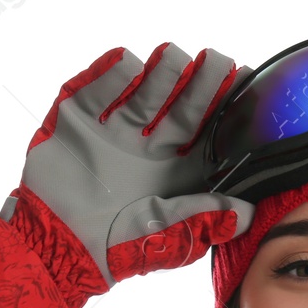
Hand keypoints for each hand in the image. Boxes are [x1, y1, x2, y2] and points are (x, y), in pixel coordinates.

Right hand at [6, 42, 256, 307]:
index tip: (250, 86)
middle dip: (200, 84)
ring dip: (160, 74)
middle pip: (182, 108)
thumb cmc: (118, 250)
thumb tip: (249, 212)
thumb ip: (205, 218)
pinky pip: (94, 92)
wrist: (57, 250)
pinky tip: (127, 63)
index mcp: (177, 171)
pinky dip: (108, 76)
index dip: (229, 112)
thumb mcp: (168, 237)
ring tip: (174, 56)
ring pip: (143, 94)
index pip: (211, 134)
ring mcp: (114, 132)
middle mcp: (150, 147)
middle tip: (217, 60)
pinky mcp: (77, 121)